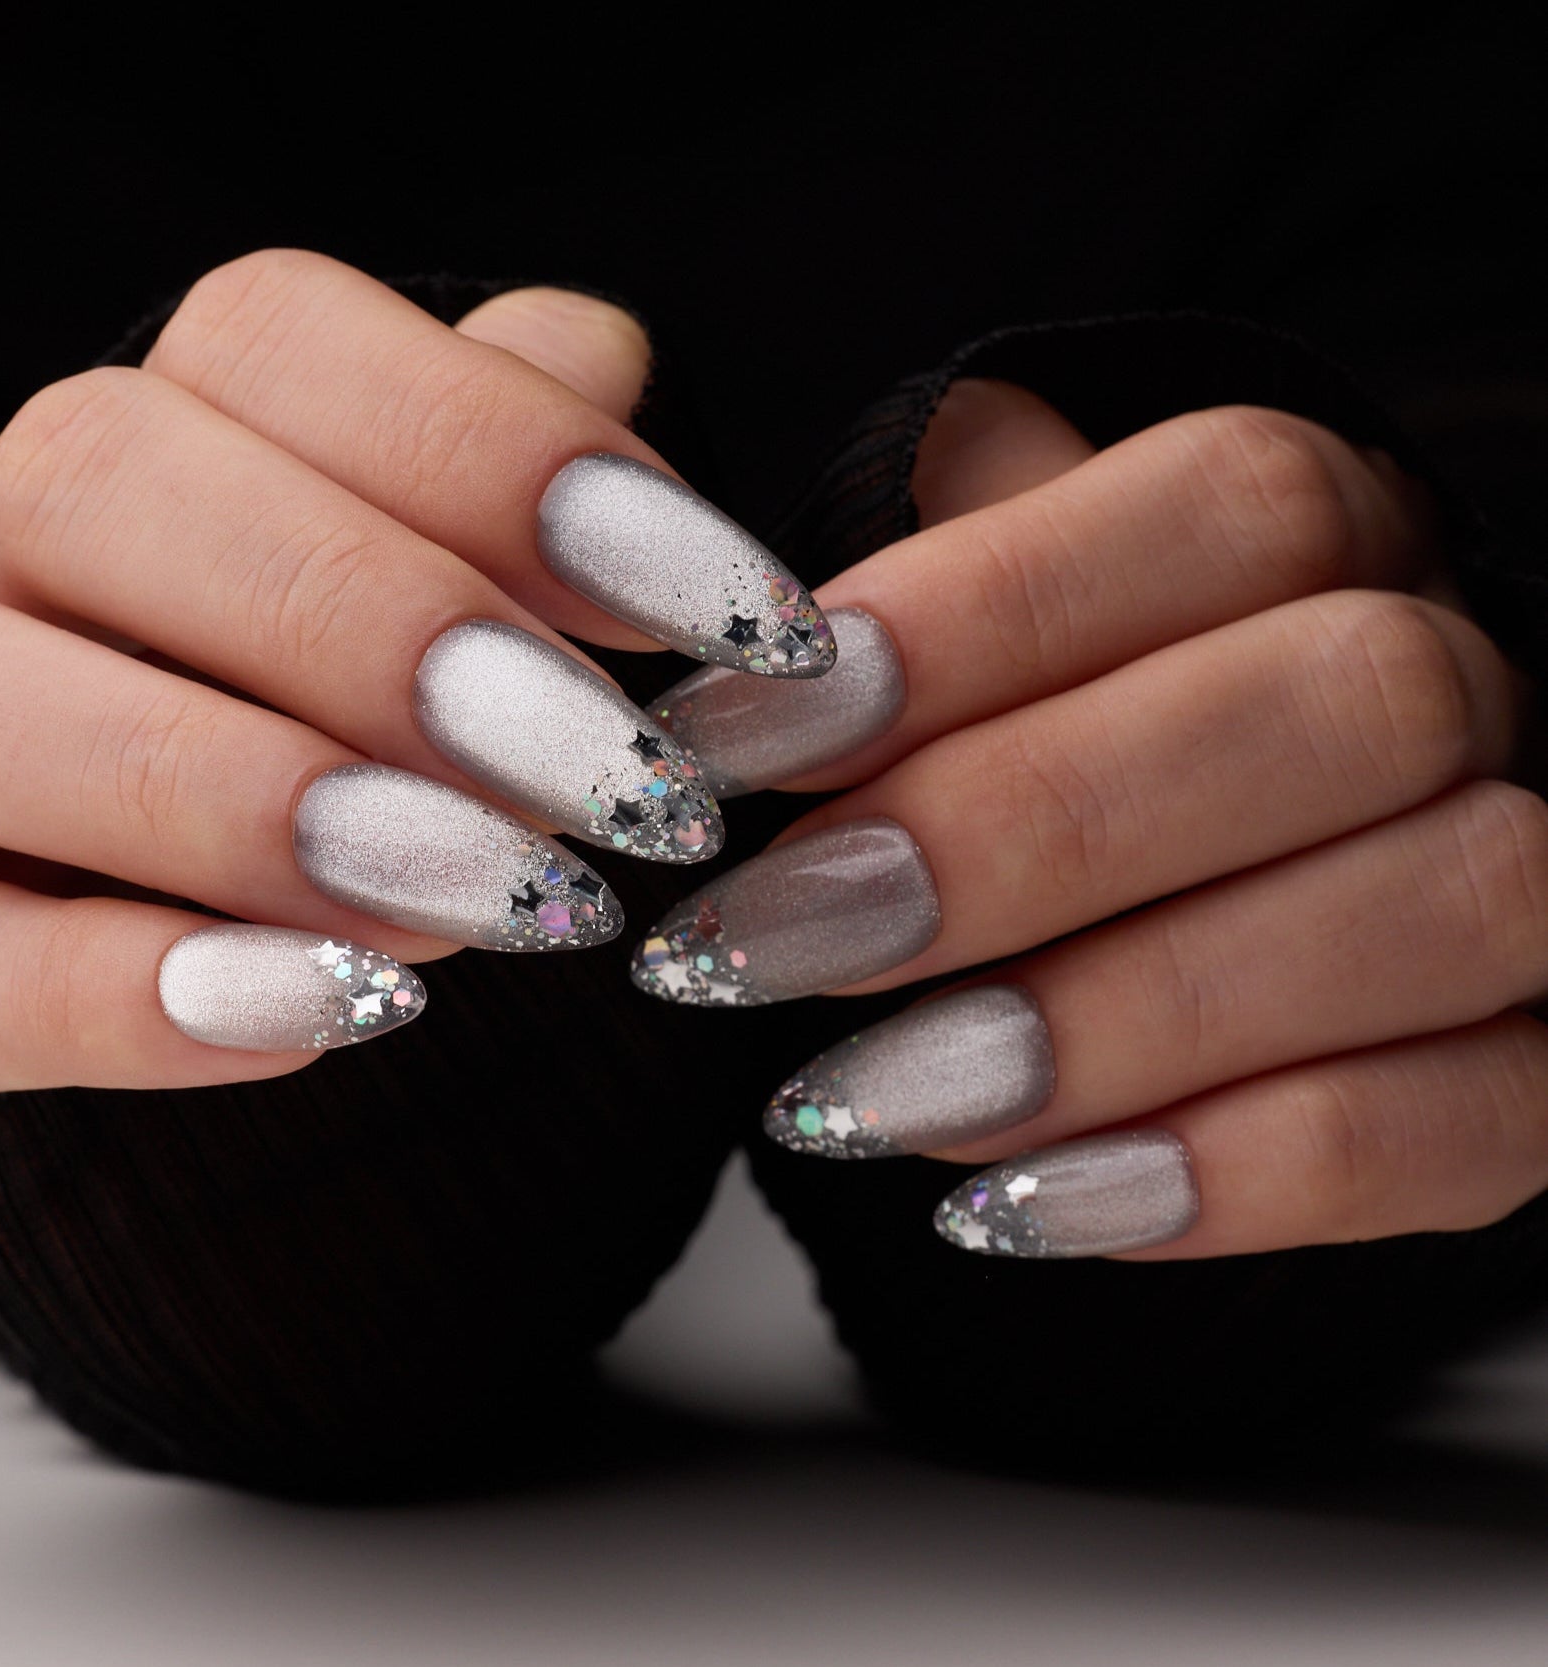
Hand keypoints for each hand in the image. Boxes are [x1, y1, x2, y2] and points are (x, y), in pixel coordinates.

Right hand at [0, 252, 830, 1091]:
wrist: (304, 930)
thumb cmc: (429, 730)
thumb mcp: (499, 584)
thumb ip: (519, 464)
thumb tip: (596, 353)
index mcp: (179, 431)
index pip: (272, 336)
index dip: (502, 453)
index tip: (726, 610)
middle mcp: (26, 561)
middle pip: (101, 476)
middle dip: (382, 628)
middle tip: (621, 781)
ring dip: (247, 801)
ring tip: (503, 902)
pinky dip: (133, 999)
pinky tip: (349, 1009)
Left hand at [635, 380, 1547, 1259]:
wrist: (1249, 887)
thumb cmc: (1085, 737)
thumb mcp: (1018, 624)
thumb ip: (942, 579)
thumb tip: (767, 582)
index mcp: (1335, 533)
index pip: (1220, 507)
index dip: (965, 623)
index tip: (727, 742)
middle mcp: (1474, 676)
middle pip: (1335, 701)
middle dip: (1019, 831)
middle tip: (767, 936)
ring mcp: (1541, 874)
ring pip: (1425, 909)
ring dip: (1111, 1021)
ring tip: (861, 1099)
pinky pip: (1464, 1124)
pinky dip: (1230, 1178)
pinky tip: (1017, 1204)